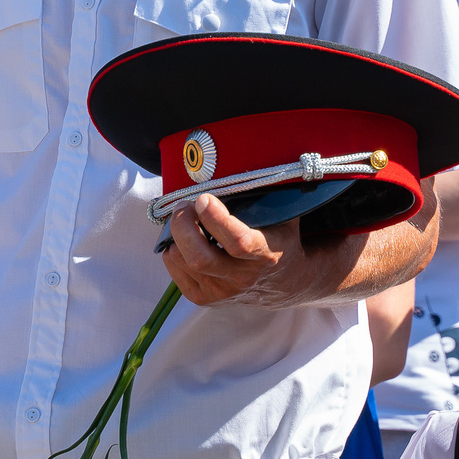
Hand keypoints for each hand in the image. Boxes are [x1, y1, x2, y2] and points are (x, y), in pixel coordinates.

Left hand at [158, 194, 312, 305]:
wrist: (285, 282)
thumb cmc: (280, 238)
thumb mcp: (283, 215)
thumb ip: (266, 194)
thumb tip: (241, 161)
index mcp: (266, 254)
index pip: (238, 242)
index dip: (216, 219)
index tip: (203, 198)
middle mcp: (243, 278)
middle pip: (200, 258)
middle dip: (183, 226)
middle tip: (183, 205)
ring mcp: (222, 292)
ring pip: (182, 261)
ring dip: (176, 234)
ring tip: (185, 218)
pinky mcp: (205, 298)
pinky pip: (174, 269)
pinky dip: (172, 249)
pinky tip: (185, 239)